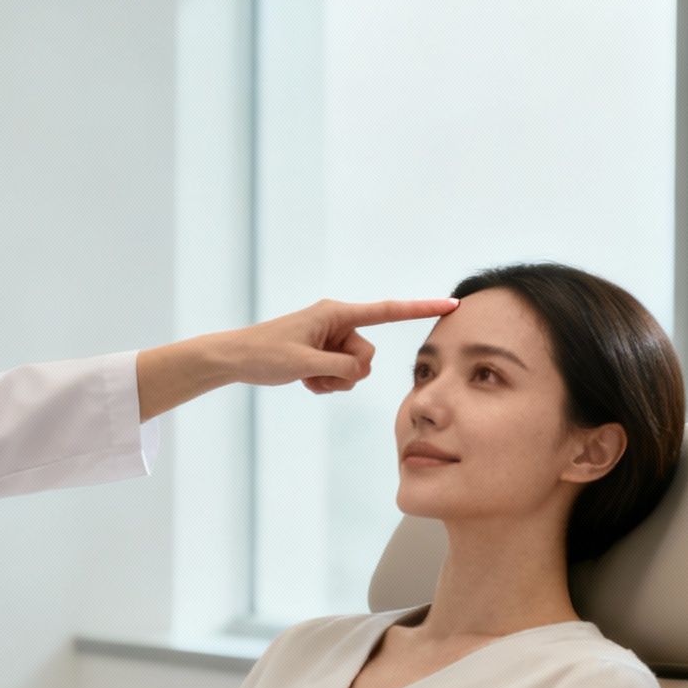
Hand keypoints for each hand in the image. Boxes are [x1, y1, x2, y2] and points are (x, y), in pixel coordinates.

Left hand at [225, 297, 457, 393]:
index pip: (388, 311)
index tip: (452, 303)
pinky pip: (341, 376)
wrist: (236, 359)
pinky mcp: (323, 354)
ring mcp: (331, 339)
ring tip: (306, 376)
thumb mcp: (305, 364)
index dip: (421, 309)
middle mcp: (337, 323)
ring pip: (355, 370)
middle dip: (347, 371)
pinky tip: (303, 380)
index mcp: (336, 313)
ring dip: (334, 381)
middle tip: (316, 372)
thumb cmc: (264, 354)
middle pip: (367, 355)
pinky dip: (324, 383)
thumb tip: (360, 371)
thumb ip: (341, 368)